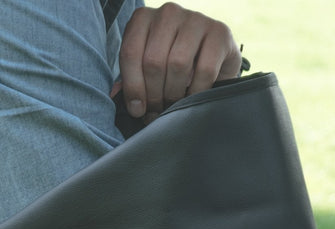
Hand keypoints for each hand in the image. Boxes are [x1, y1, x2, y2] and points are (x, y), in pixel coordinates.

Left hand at [112, 3, 242, 125]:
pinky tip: (193, 95)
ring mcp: (195, 19)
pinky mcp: (219, 32)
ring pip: (177, 64)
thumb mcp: (144, 71)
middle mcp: (168, 13)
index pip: (130, 52)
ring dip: (173, 94)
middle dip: (153, 94)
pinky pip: (204, 70)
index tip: (137, 110)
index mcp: (143, 19)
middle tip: (157, 109)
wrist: (212, 60)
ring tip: (173, 104)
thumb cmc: (169, 69)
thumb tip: (114, 96)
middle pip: (153, 61)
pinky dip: (196, 91)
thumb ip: (129, 81)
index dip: (132, 87)